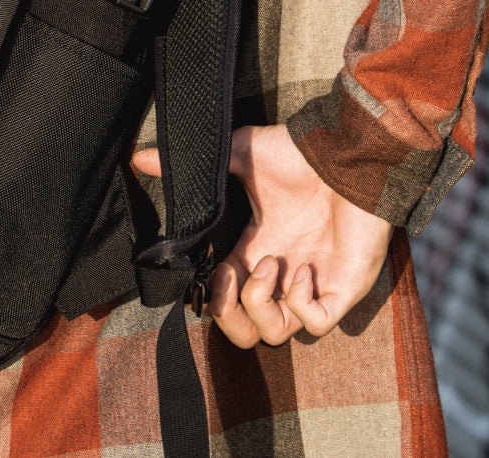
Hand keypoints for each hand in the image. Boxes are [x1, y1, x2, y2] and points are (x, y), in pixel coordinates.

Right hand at [132, 124, 391, 346]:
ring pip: (276, 335)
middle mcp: (280, 274)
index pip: (224, 295)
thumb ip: (193, 164)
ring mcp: (312, 284)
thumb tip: (139, 157)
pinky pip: (316, 324)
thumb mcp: (238, 154)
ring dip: (262, 303)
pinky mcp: (342, 289)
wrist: (348, 153)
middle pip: (247, 330)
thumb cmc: (299, 153)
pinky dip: (302, 303)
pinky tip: (302, 269)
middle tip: (231, 278)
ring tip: (271, 264)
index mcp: (255, 249)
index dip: (212, 295)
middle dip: (229, 315)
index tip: (211, 269)